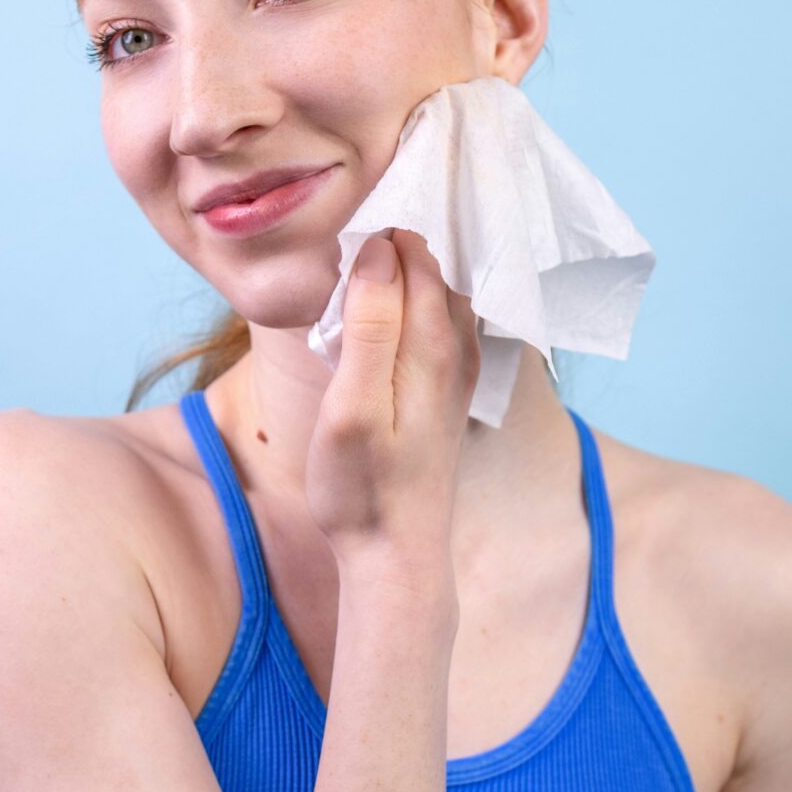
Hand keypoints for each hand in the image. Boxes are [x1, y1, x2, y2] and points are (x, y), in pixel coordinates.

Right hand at [306, 226, 482, 560]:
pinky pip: (438, 323)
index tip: (333, 241)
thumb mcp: (352, 406)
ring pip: (436, 293)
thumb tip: (380, 250)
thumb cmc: (362, 487)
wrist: (396, 554)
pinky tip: (381, 321)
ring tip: (355, 280)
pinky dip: (411, 307)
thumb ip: (370, 326)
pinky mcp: (449, 391)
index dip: (372, 237)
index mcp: (434, 341)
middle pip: (429, 266)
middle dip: (389, 247)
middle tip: (338, 255)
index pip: (411, 251)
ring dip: (401, 277)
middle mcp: (458, 347)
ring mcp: (458, 369)